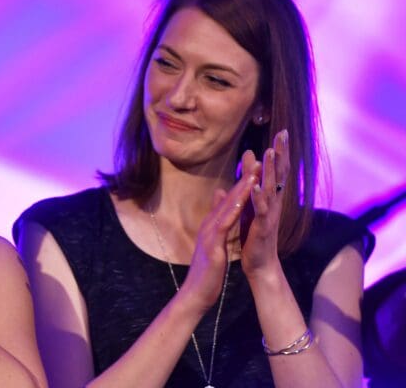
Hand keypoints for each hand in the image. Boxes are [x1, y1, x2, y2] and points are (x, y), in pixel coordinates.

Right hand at [181, 151, 260, 309]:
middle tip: (257, 160)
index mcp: (213, 226)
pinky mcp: (212, 245)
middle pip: (228, 199)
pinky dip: (232, 210)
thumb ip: (218, 229)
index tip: (256, 169)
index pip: (229, 201)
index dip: (243, 185)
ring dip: (240, 189)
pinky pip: (223, 224)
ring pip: (226, 207)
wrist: (196, 293)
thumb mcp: (214, 246)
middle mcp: (210, 225)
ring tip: (253, 173)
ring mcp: (209, 234)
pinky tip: (241, 200)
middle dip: (244, 180)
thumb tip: (220, 221)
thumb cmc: (207, 272)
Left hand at [240, 130, 289, 278]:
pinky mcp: (262, 227)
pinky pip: (261, 211)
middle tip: (282, 133)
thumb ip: (248, 183)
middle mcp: (274, 203)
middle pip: (280, 175)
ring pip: (271, 189)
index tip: (281, 132)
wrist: (259, 263)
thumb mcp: (250, 204)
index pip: (277, 171)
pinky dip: (258, 198)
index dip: (280, 152)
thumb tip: (247, 159)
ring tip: (269, 153)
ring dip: (271, 171)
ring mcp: (270, 215)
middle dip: (281, 154)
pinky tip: (255, 187)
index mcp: (270, 197)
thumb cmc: (254, 233)